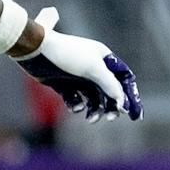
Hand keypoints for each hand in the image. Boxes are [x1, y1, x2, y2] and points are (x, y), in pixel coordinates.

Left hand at [20, 8, 141, 121]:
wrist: (36, 51)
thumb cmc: (67, 55)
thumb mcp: (93, 68)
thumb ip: (110, 84)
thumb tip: (122, 101)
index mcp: (103, 58)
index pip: (123, 78)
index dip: (130, 95)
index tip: (132, 113)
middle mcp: (93, 67)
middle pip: (109, 91)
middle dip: (111, 106)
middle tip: (110, 118)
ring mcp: (78, 76)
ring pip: (93, 98)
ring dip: (95, 109)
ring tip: (90, 119)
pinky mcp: (64, 85)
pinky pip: (76, 100)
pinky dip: (77, 106)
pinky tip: (75, 107)